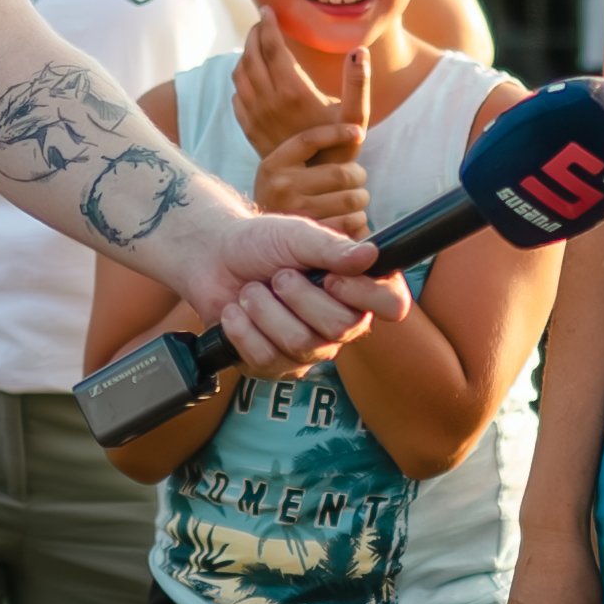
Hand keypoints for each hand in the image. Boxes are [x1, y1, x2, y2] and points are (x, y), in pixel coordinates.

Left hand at [187, 208, 392, 370]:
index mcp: (357, 289)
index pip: (392, 305)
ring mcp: (308, 351)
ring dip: (264, 309)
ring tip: (251, 291)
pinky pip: (265, 359)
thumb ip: (332, 248)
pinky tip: (236, 312)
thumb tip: (370, 255)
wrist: (212, 258)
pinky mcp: (273, 367)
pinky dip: (242, 329)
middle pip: (339, 328)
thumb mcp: (296, 236)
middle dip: (297, 295)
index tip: (330, 277)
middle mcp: (340, 325)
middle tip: (277, 276)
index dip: (363, 294)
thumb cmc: (260, 244)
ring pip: (299, 344)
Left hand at [229, 22, 353, 176]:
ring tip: (257, 43)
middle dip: (255, 34)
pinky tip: (251, 74)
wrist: (314, 185)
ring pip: (240, 73)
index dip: (268, 25)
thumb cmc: (340, 147)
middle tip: (263, 22)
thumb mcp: (356, 116)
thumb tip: (359, 50)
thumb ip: (358, 82)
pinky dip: (241, 78)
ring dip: (246, 54)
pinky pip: (236, 94)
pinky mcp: (249, 128)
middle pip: (252, 56)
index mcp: (293, 91)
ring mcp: (255, 115)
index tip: (267, 9)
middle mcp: (268, 100)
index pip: (273, 47)